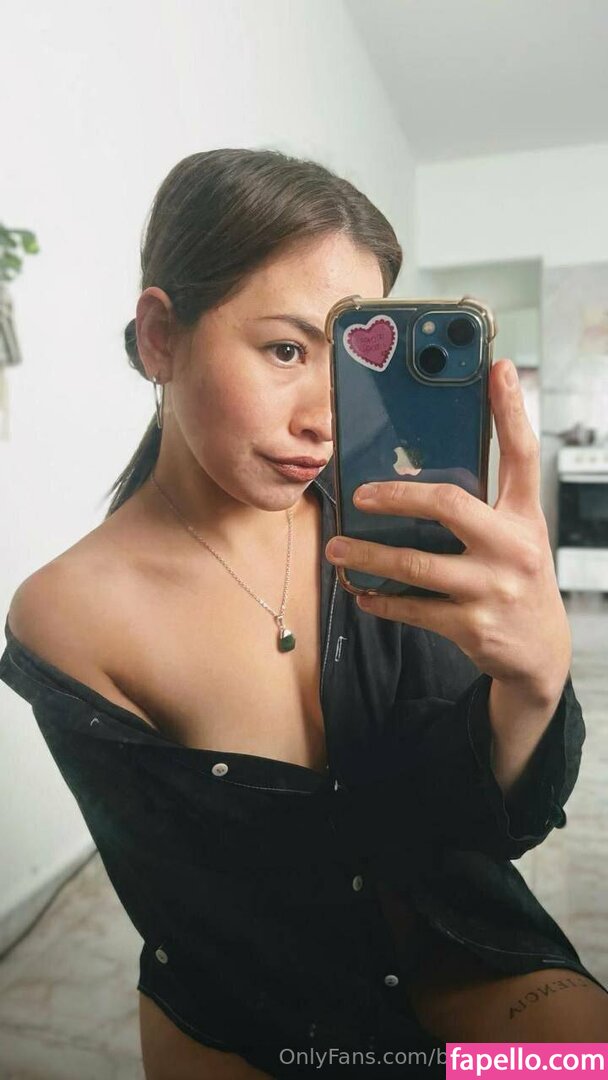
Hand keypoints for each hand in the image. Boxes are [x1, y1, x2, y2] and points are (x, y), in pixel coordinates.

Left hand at [325, 359, 571, 706]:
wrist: (540, 652)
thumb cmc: (517, 580)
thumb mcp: (515, 536)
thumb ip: (483, 505)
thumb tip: (422, 470)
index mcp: (524, 517)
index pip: (522, 454)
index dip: (511, 409)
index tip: (497, 369)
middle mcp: (513, 547)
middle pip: (449, 503)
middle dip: (396, 495)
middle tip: (359, 494)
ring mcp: (492, 588)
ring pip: (415, 564)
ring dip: (368, 555)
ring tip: (338, 548)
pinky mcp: (471, 625)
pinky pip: (412, 607)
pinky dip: (380, 600)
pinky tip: (361, 592)